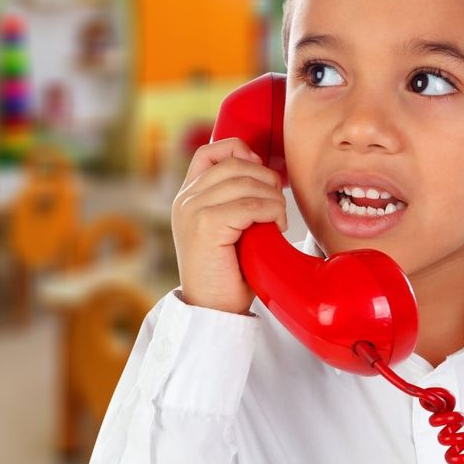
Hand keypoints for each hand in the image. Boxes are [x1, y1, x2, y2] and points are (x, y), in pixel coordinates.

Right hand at [171, 137, 286, 313]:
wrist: (213, 312)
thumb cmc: (229, 272)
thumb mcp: (230, 226)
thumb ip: (236, 197)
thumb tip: (264, 169)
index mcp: (188, 197)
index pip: (210, 152)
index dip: (240, 151)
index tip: (260, 173)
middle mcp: (185, 200)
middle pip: (235, 163)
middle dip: (266, 179)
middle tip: (277, 206)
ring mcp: (192, 210)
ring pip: (246, 182)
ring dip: (273, 198)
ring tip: (278, 221)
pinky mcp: (205, 225)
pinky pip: (250, 205)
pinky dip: (271, 212)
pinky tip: (275, 228)